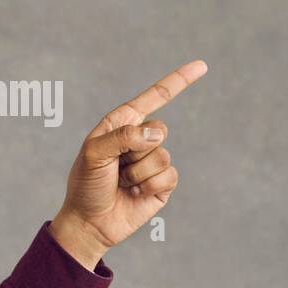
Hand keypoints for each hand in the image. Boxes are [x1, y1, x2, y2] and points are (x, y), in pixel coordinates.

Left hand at [49, 60, 207, 269]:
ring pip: (162, 156)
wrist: (90, 222)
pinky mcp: (162, 184)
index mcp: (122, 123)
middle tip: (116, 167)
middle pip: (160, 129)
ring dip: (137, 173)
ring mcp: (153, 161)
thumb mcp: (94, 153)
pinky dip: (149, 186)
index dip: (178, 81)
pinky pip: (168, 176)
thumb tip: (157, 133)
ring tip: (122, 183)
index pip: (155, 97)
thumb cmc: (86, 184)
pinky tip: (134, 194)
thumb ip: (123, 137)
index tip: (202, 66)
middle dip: (136, 150)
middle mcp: (140, 139)